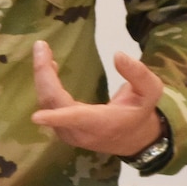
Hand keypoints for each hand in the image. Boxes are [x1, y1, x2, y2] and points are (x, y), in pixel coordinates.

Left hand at [29, 41, 164, 156]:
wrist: (132, 139)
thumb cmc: (139, 112)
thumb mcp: (150, 92)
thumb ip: (139, 74)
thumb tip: (118, 55)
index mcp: (102, 123)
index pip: (77, 119)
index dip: (57, 118)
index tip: (36, 118)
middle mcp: (80, 130)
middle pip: (53, 102)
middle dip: (43, 74)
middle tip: (41, 46)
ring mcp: (67, 132)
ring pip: (47, 103)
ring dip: (42, 76)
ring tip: (43, 51)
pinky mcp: (60, 128)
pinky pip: (48, 104)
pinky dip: (44, 84)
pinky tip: (48, 67)